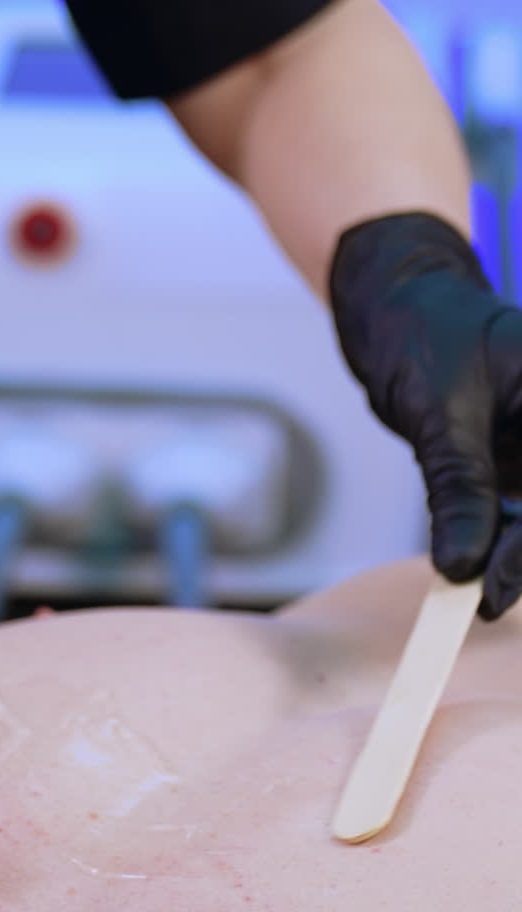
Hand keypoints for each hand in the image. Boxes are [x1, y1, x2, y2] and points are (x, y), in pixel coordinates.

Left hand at [329, 211, 521, 619]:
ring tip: (477, 597)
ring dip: (519, 557)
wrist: (401, 308)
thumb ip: (458, 487)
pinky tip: (479, 572)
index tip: (489, 589)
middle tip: (482, 603)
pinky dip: (507, 546)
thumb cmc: (423, 334)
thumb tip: (461, 566)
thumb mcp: (439, 412)